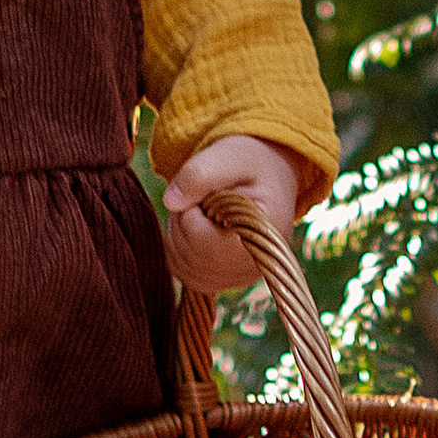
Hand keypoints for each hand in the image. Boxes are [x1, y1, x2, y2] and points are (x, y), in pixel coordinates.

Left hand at [162, 133, 304, 296]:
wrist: (267, 177)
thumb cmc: (251, 163)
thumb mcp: (230, 156)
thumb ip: (200, 174)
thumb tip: (170, 203)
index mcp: (266, 235)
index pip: (206, 241)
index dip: (193, 212)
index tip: (209, 192)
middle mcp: (256, 266)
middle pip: (192, 254)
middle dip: (185, 220)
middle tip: (203, 196)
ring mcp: (238, 278)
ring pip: (183, 265)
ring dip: (180, 232)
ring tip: (203, 208)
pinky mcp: (223, 281)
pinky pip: (183, 271)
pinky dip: (180, 246)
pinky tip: (199, 225)